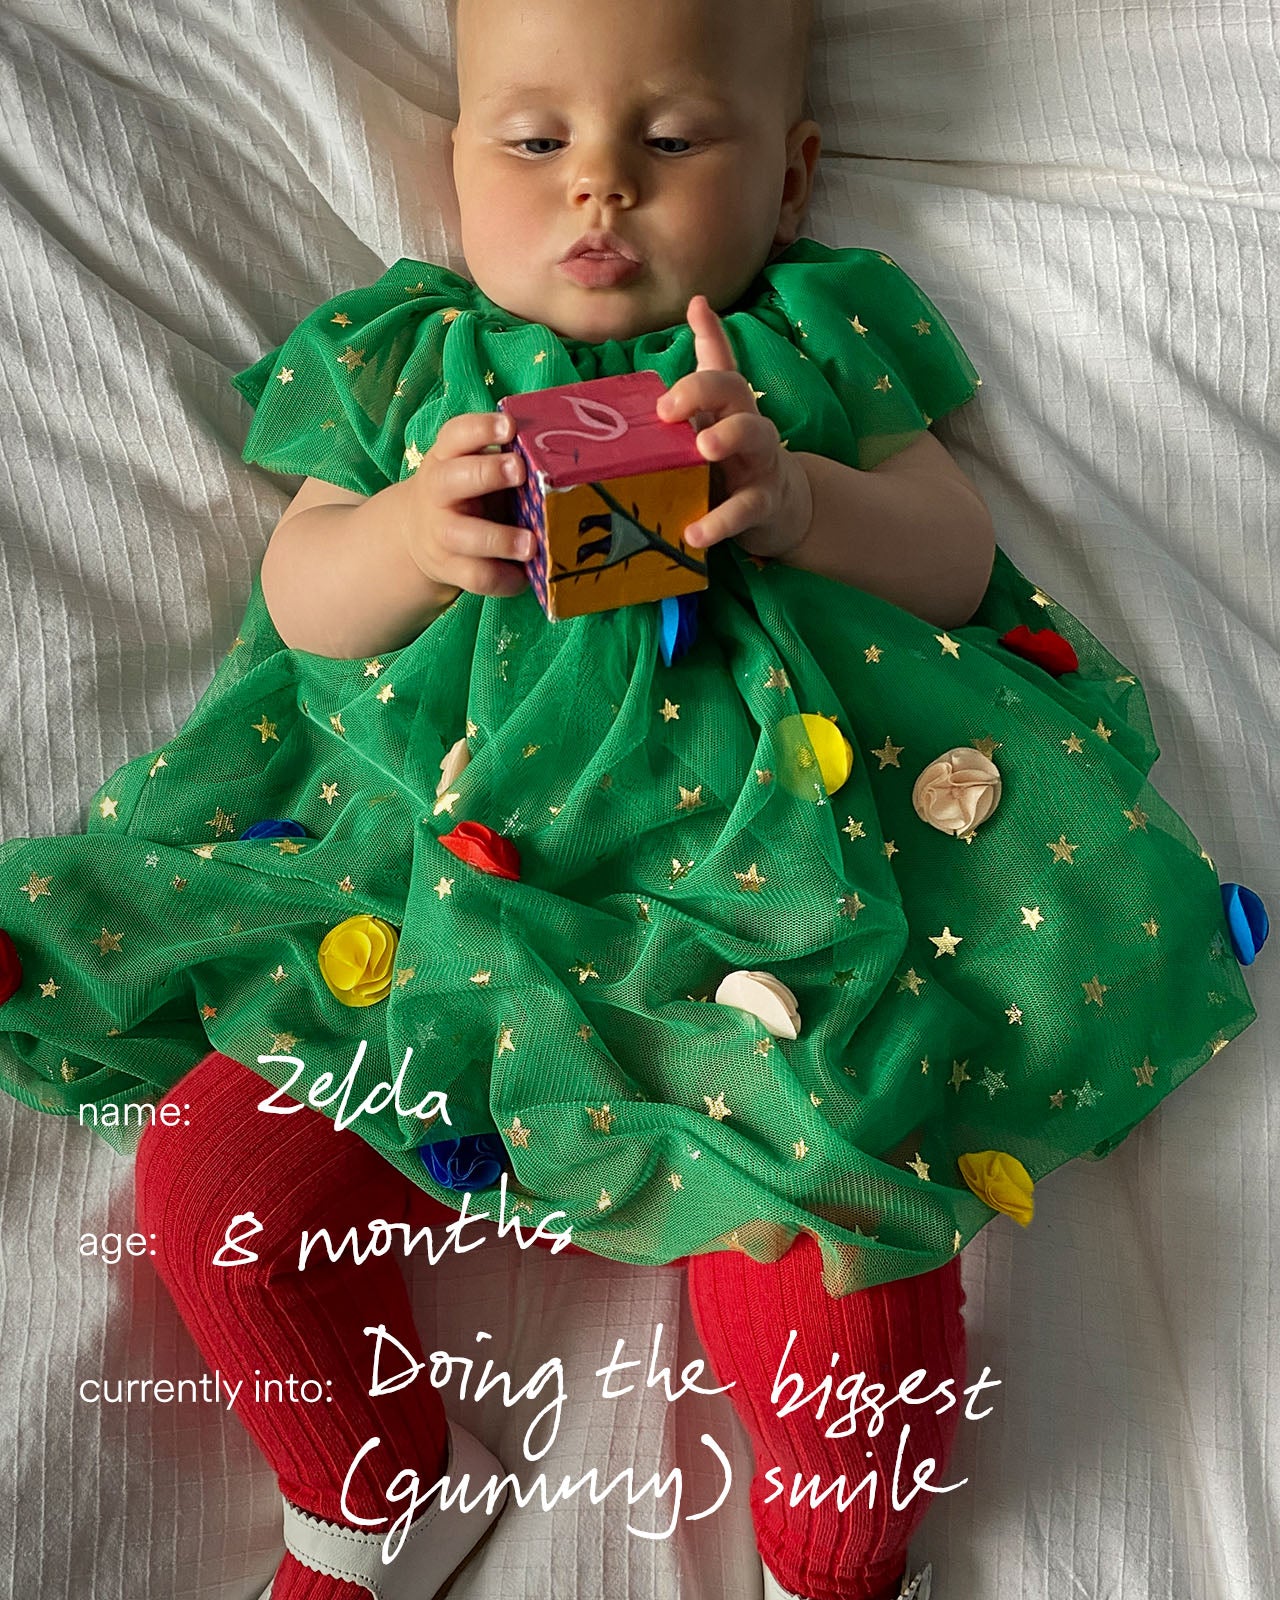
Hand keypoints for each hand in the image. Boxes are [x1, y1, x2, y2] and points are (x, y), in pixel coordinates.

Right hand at [402, 411, 530, 599]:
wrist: (422, 533)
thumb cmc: (468, 492)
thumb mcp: (474, 467)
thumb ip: (505, 460)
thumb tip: (563, 458)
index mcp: (447, 458)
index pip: (456, 435)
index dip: (482, 429)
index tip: (510, 427)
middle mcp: (438, 492)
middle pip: (453, 479)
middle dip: (487, 474)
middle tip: (519, 471)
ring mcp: (442, 533)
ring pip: (464, 536)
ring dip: (499, 539)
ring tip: (530, 544)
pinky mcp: (451, 569)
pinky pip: (478, 577)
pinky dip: (505, 579)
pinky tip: (526, 575)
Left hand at [656, 295, 812, 560]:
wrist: (781, 505)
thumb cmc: (735, 453)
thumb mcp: (718, 412)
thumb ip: (708, 363)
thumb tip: (698, 301)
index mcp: (730, 405)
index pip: (720, 369)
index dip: (704, 351)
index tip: (677, 355)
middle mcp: (748, 425)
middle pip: (736, 393)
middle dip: (704, 393)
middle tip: (669, 410)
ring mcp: (759, 463)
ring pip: (753, 438)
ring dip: (727, 438)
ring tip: (702, 450)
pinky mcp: (764, 503)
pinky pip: (745, 509)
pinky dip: (719, 522)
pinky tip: (693, 534)